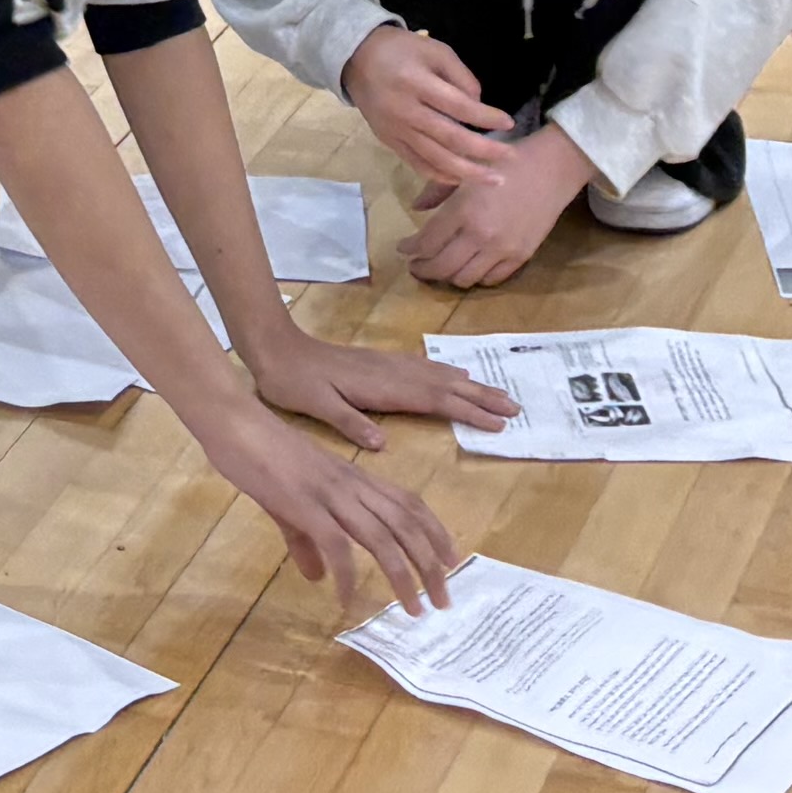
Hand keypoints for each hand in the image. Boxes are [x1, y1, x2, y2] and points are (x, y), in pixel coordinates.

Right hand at [195, 405, 467, 617]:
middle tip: (443, 600)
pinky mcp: (305, 504)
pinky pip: (336, 545)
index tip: (452, 561)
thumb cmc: (261, 453)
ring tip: (413, 608)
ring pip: (382, 537)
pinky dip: (347, 575)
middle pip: (406, 525)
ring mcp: (330, 494)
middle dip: (430, 565)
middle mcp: (352, 485)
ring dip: (402, 576)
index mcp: (354, 478)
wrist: (235, 424)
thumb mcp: (290, 502)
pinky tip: (347, 599)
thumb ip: (307, 540)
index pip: (409, 504)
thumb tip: (318, 577)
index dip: (435, 532)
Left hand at [238, 320, 522, 448]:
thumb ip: (348, 422)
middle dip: (481, 396)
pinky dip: (446, 372)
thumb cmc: (293, 382)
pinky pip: (424, 367)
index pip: (434, 400)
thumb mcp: (315, 405)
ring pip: (438, 374)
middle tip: (516, 408)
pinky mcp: (379, 362)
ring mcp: (387, 364)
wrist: (275, 348)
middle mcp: (391, 372)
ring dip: (470, 384)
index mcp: (381, 387)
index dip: (467, 411)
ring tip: (498, 393)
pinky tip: (455, 375)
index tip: (497, 422)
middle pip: (446, 385)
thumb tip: (380, 444)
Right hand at [345, 24, 515, 181]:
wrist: (355, 59)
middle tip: (511, 158)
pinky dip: (441, 175)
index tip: (509, 123)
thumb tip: (479, 105)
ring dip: (467, 172)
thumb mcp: (434, 49)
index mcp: (417, 83)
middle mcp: (406, 110)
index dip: (485, 117)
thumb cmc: (400, 50)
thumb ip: (460, 76)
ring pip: (436, 158)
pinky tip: (461, 179)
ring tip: (493, 180)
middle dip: (484, 151)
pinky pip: (418, 164)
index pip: (458, 106)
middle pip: (450, 138)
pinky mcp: (389, 142)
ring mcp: (396, 130)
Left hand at [403, 124, 597, 288]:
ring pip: (465, 279)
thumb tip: (415, 209)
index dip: (410, 249)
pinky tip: (468, 267)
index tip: (403, 249)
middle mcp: (481, 235)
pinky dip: (475, 277)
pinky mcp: (521, 257)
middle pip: (442, 267)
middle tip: (415, 266)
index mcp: (463, 210)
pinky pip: (491, 280)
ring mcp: (502, 249)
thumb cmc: (505, 163)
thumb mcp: (465, 170)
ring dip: (448, 276)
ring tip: (441, 267)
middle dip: (423, 269)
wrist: (551, 169)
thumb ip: (436, 190)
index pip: (427, 241)